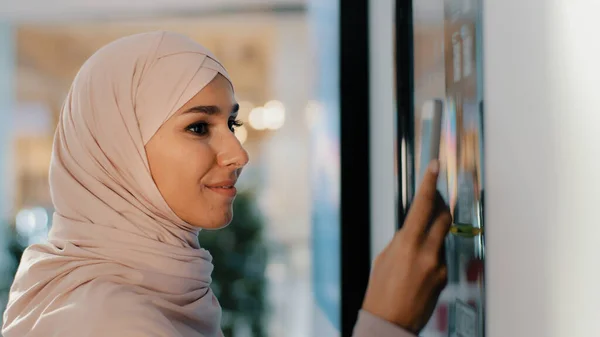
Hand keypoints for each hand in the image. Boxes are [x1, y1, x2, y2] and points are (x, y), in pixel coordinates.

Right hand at [361, 160, 450, 333]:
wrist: (390, 322)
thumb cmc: (381, 292)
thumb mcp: (385, 257)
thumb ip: (402, 239)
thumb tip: (413, 228)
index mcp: (407, 244)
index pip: (422, 206)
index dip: (430, 183)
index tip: (435, 167)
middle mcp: (427, 253)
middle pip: (443, 216)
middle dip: (439, 203)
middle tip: (435, 196)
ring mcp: (439, 266)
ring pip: (442, 237)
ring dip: (434, 232)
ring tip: (417, 246)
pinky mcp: (445, 277)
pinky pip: (442, 256)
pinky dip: (433, 254)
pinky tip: (419, 267)